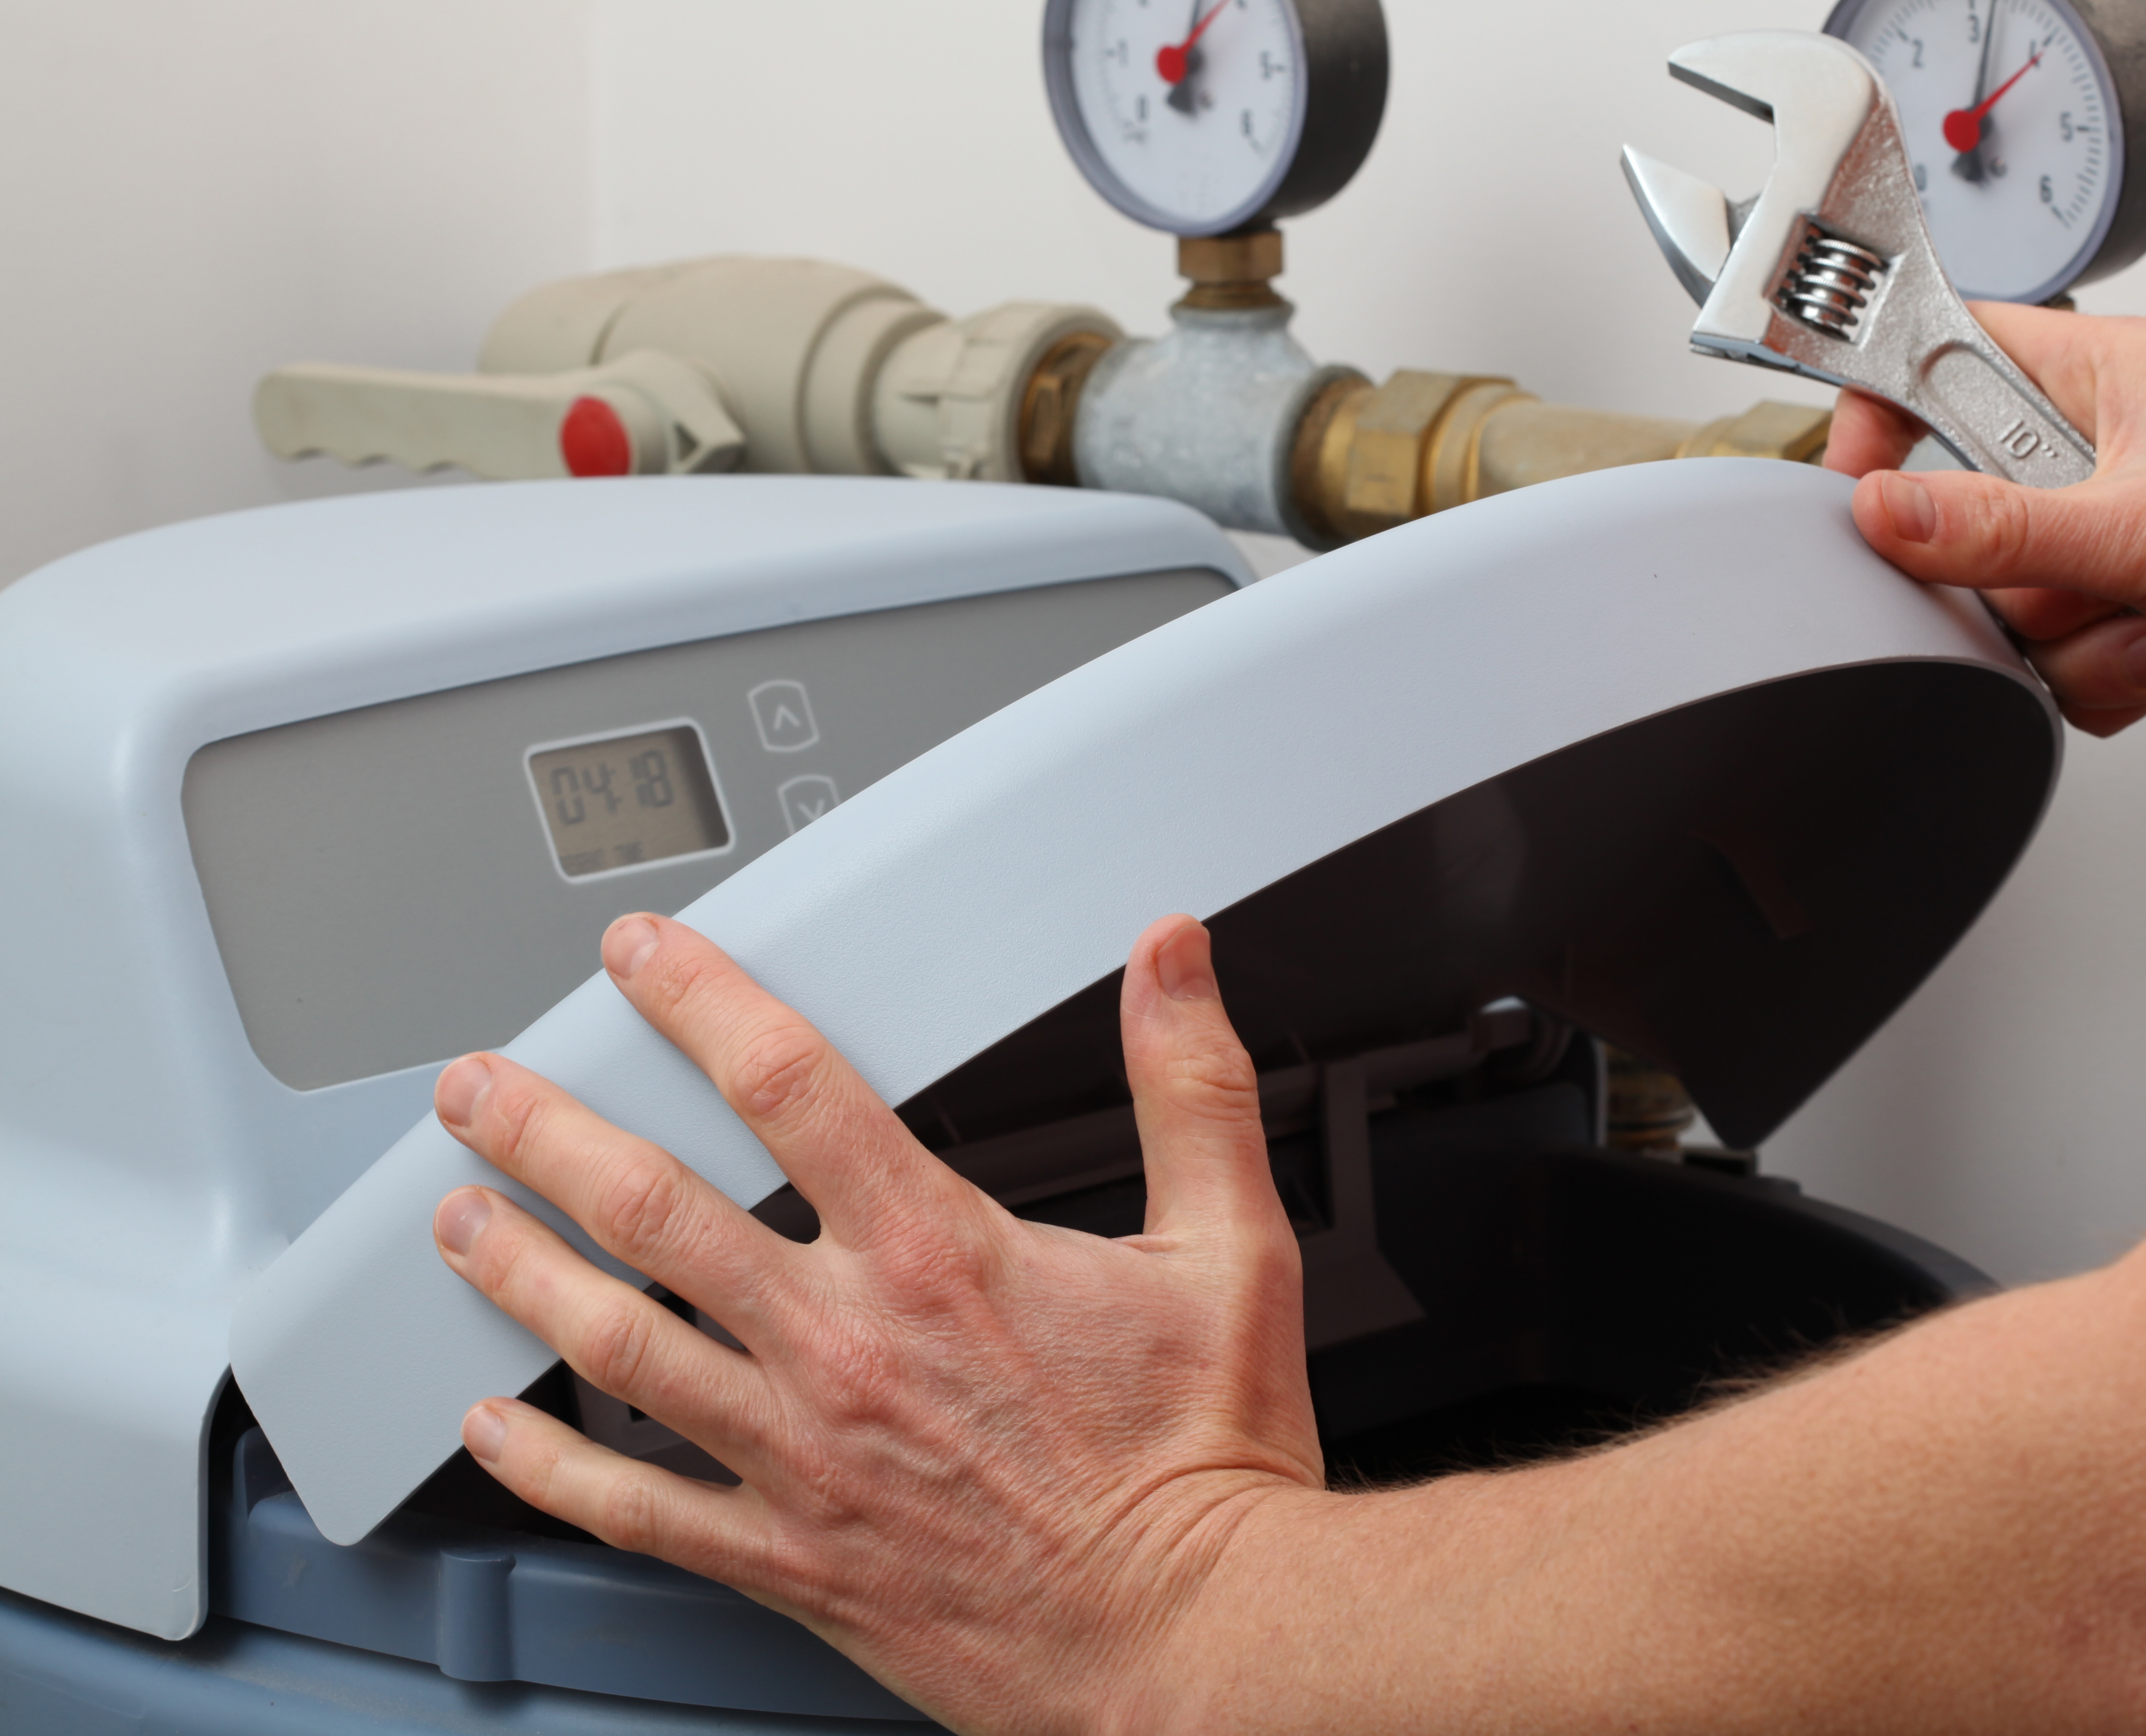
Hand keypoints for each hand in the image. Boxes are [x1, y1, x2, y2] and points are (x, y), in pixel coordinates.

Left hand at [427, 911, 1317, 1730]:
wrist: (1192, 1642)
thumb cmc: (1205, 1464)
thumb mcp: (1232, 1246)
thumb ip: (1191, 1087)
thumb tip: (1171, 962)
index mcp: (939, 1255)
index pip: (787, 1086)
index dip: (699, 1002)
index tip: (642, 960)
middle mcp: (847, 1345)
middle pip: (653, 1208)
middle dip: (546, 1133)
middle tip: (479, 1092)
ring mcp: (800, 1456)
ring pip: (613, 1345)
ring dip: (518, 1273)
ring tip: (456, 1224)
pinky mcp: (787, 1558)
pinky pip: (632, 1510)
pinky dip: (546, 1469)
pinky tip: (492, 1431)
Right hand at [1823, 305, 2145, 744]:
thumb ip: (2002, 529)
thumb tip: (1886, 514)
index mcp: (2111, 373)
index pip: (1945, 357)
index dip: (1888, 416)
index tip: (1863, 481)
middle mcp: (2116, 449)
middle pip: (1967, 515)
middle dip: (2017, 579)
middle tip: (2073, 580)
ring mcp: (2135, 536)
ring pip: (2018, 603)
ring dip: (2082, 640)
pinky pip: (2068, 658)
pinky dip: (2115, 677)